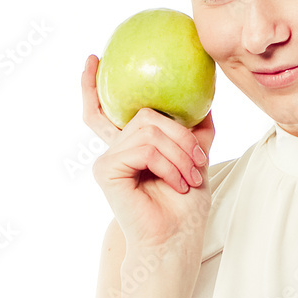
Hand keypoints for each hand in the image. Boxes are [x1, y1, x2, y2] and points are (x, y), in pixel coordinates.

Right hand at [82, 54, 215, 257]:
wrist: (174, 240)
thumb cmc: (184, 208)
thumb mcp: (195, 160)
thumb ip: (195, 132)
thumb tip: (205, 102)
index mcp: (130, 147)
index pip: (104, 111)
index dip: (92, 85)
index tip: (93, 57)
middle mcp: (114, 150)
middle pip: (144, 115)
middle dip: (181, 135)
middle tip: (198, 160)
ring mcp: (108, 159)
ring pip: (149, 129)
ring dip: (180, 152)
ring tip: (190, 177)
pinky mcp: (106, 170)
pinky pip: (144, 148)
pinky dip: (169, 164)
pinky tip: (177, 183)